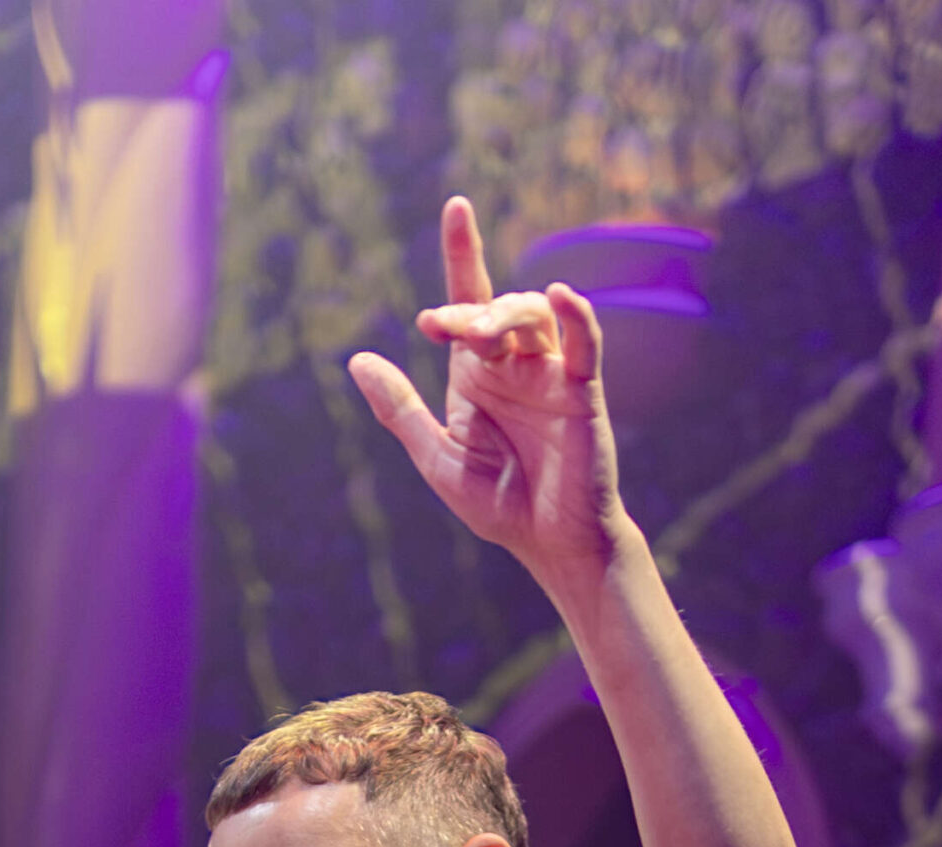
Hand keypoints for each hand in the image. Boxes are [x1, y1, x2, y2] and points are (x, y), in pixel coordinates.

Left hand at [348, 196, 627, 594]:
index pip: (470, 298)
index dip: (463, 251)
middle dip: (468, 312)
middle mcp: (514, 364)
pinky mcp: (583, 391)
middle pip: (495, 308)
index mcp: (477, 373)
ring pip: (533, 315)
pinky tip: (562, 295)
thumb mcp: (438, 459)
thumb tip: (358, 360)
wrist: (549, 545)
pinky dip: (577, 316)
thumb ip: (400, 411)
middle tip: (443, 327)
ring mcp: (551, 374)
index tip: (456, 207)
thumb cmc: (499, 505)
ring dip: (505, 315)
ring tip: (482, 337)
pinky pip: (583, 343)